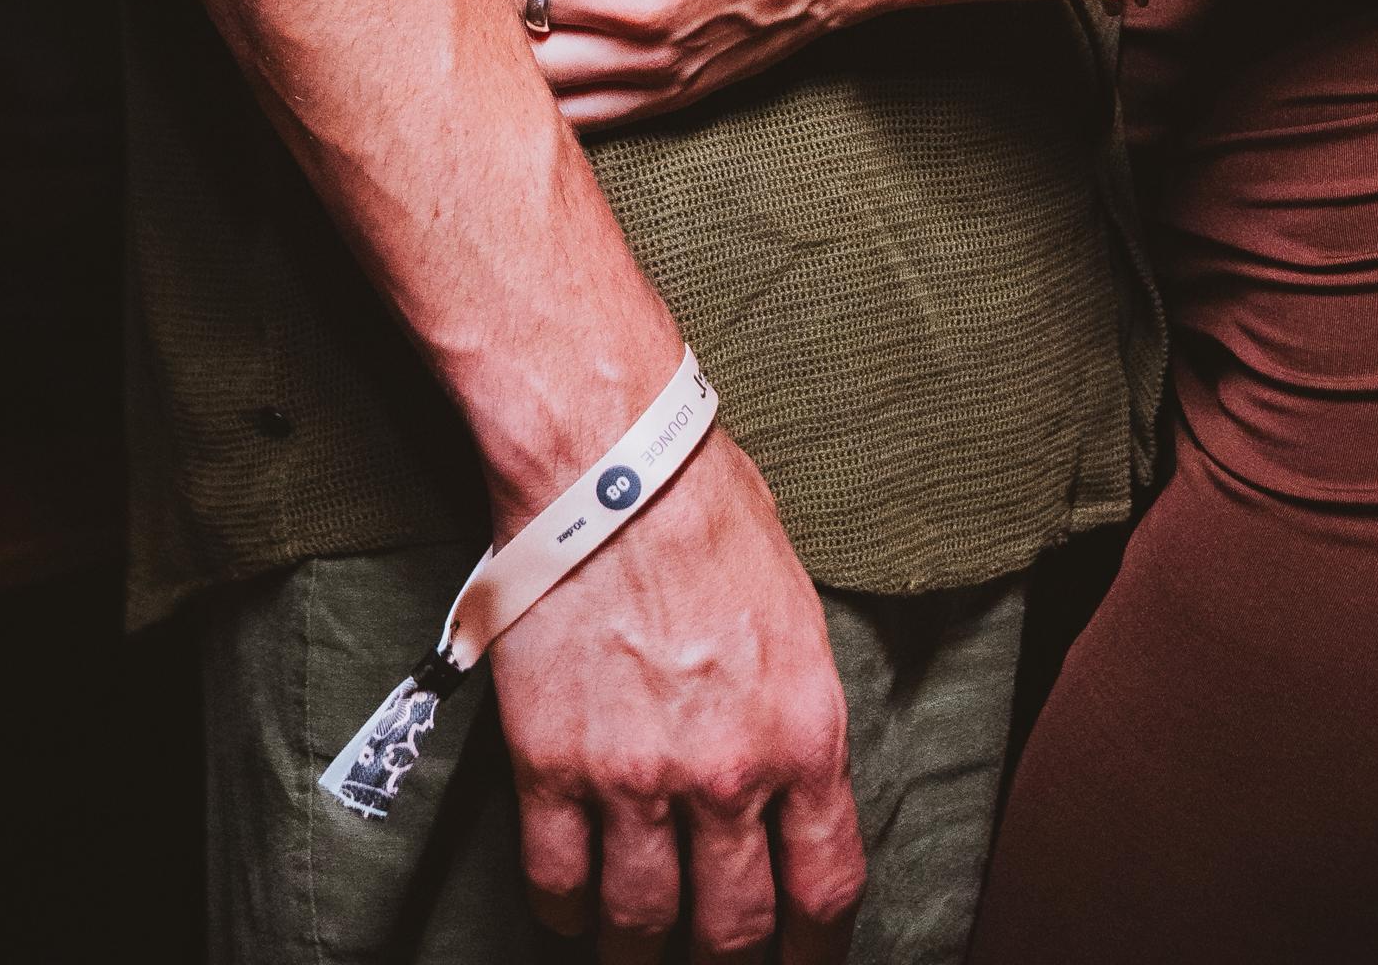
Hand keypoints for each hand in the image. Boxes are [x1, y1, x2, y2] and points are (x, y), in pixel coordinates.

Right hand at [491, 411, 862, 956]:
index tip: (805, 964)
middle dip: (727, 959)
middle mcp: (725, 774)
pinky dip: (567, 914)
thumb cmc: (710, 509)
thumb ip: (793, 710)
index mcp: (804, 732)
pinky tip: (575, 912)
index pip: (825, 888)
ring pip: (640, 924)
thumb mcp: (797, 612)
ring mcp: (633, 778)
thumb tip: (789, 778)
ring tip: (640, 953)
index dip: (816, 951)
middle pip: (732, 928)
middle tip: (715, 959)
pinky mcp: (552, 766)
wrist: (609, 462)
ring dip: (642, 952)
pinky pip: (558, 883)